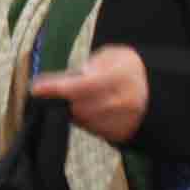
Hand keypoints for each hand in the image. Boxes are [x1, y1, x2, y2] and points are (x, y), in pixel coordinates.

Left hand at [30, 45, 149, 144]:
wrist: (154, 94)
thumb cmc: (128, 70)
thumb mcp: (114, 55)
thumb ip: (93, 63)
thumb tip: (74, 78)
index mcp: (121, 76)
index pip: (82, 85)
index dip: (56, 88)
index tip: (36, 88)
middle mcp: (122, 102)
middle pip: (78, 106)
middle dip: (62, 99)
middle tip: (52, 89)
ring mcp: (121, 121)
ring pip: (81, 120)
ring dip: (72, 109)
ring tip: (80, 96)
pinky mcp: (118, 135)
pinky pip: (90, 129)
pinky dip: (83, 119)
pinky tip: (90, 108)